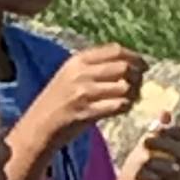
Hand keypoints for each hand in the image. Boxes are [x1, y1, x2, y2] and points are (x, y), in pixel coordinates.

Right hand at [28, 44, 146, 146]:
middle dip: (137, 76)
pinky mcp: (86, 112)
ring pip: (124, 86)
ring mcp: (83, 93)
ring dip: (133, 93)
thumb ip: (94, 67)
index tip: (142, 66)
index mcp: (77, 61)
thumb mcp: (69, 76)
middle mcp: (80, 74)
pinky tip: (122, 109)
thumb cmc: (56, 103)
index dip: (134, 57)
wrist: (37, 128)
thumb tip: (128, 64)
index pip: (115, 50)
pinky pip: (118, 105)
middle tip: (137, 85)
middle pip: (123, 67)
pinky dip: (125, 107)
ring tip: (130, 98)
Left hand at [109, 115, 179, 179]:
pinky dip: (148, 175)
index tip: (157, 129)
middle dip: (164, 142)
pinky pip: (163, 179)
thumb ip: (156, 132)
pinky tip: (140, 178)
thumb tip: (165, 113)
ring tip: (140, 163)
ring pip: (174, 164)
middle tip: (145, 141)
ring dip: (153, 160)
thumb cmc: (137, 173)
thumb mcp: (145, 149)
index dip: (175, 131)